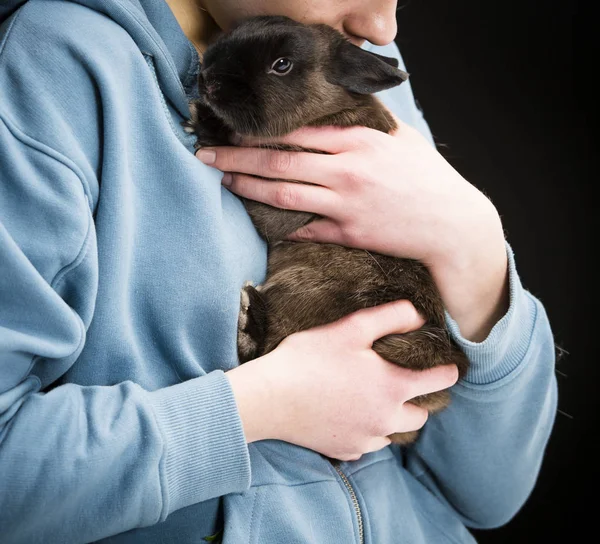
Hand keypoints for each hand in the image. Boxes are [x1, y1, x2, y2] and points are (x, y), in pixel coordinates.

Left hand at [197, 119, 508, 340]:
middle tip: (206, 155)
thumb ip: (369, 124)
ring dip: (248, 188)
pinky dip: (281, 224)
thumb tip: (344, 111)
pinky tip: (259, 219)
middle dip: (237, 158)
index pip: (297, 133)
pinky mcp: (348, 233)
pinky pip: (306, 228)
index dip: (261, 132)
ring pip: (284, 194)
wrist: (452, 224)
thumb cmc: (430, 179)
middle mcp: (347, 172)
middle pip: (279, 161)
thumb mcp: (403, 139)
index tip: (235, 130)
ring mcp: (346, 205)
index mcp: (358, 143)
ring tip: (224, 182)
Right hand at [226, 300, 458, 460]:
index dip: (447, 372)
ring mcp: (365, 439)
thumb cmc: (309, 359)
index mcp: (394, 388)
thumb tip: (419, 315)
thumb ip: (390, 318)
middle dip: (419, 400)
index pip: (438, 382)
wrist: (269, 398)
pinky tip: (351, 415)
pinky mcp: (344, 450)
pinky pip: (368, 444)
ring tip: (375, 399)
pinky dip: (367, 431)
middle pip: (420, 415)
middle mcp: (386, 420)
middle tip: (406, 384)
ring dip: (392, 417)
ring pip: (394, 432)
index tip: (449, 368)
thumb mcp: (351, 329)